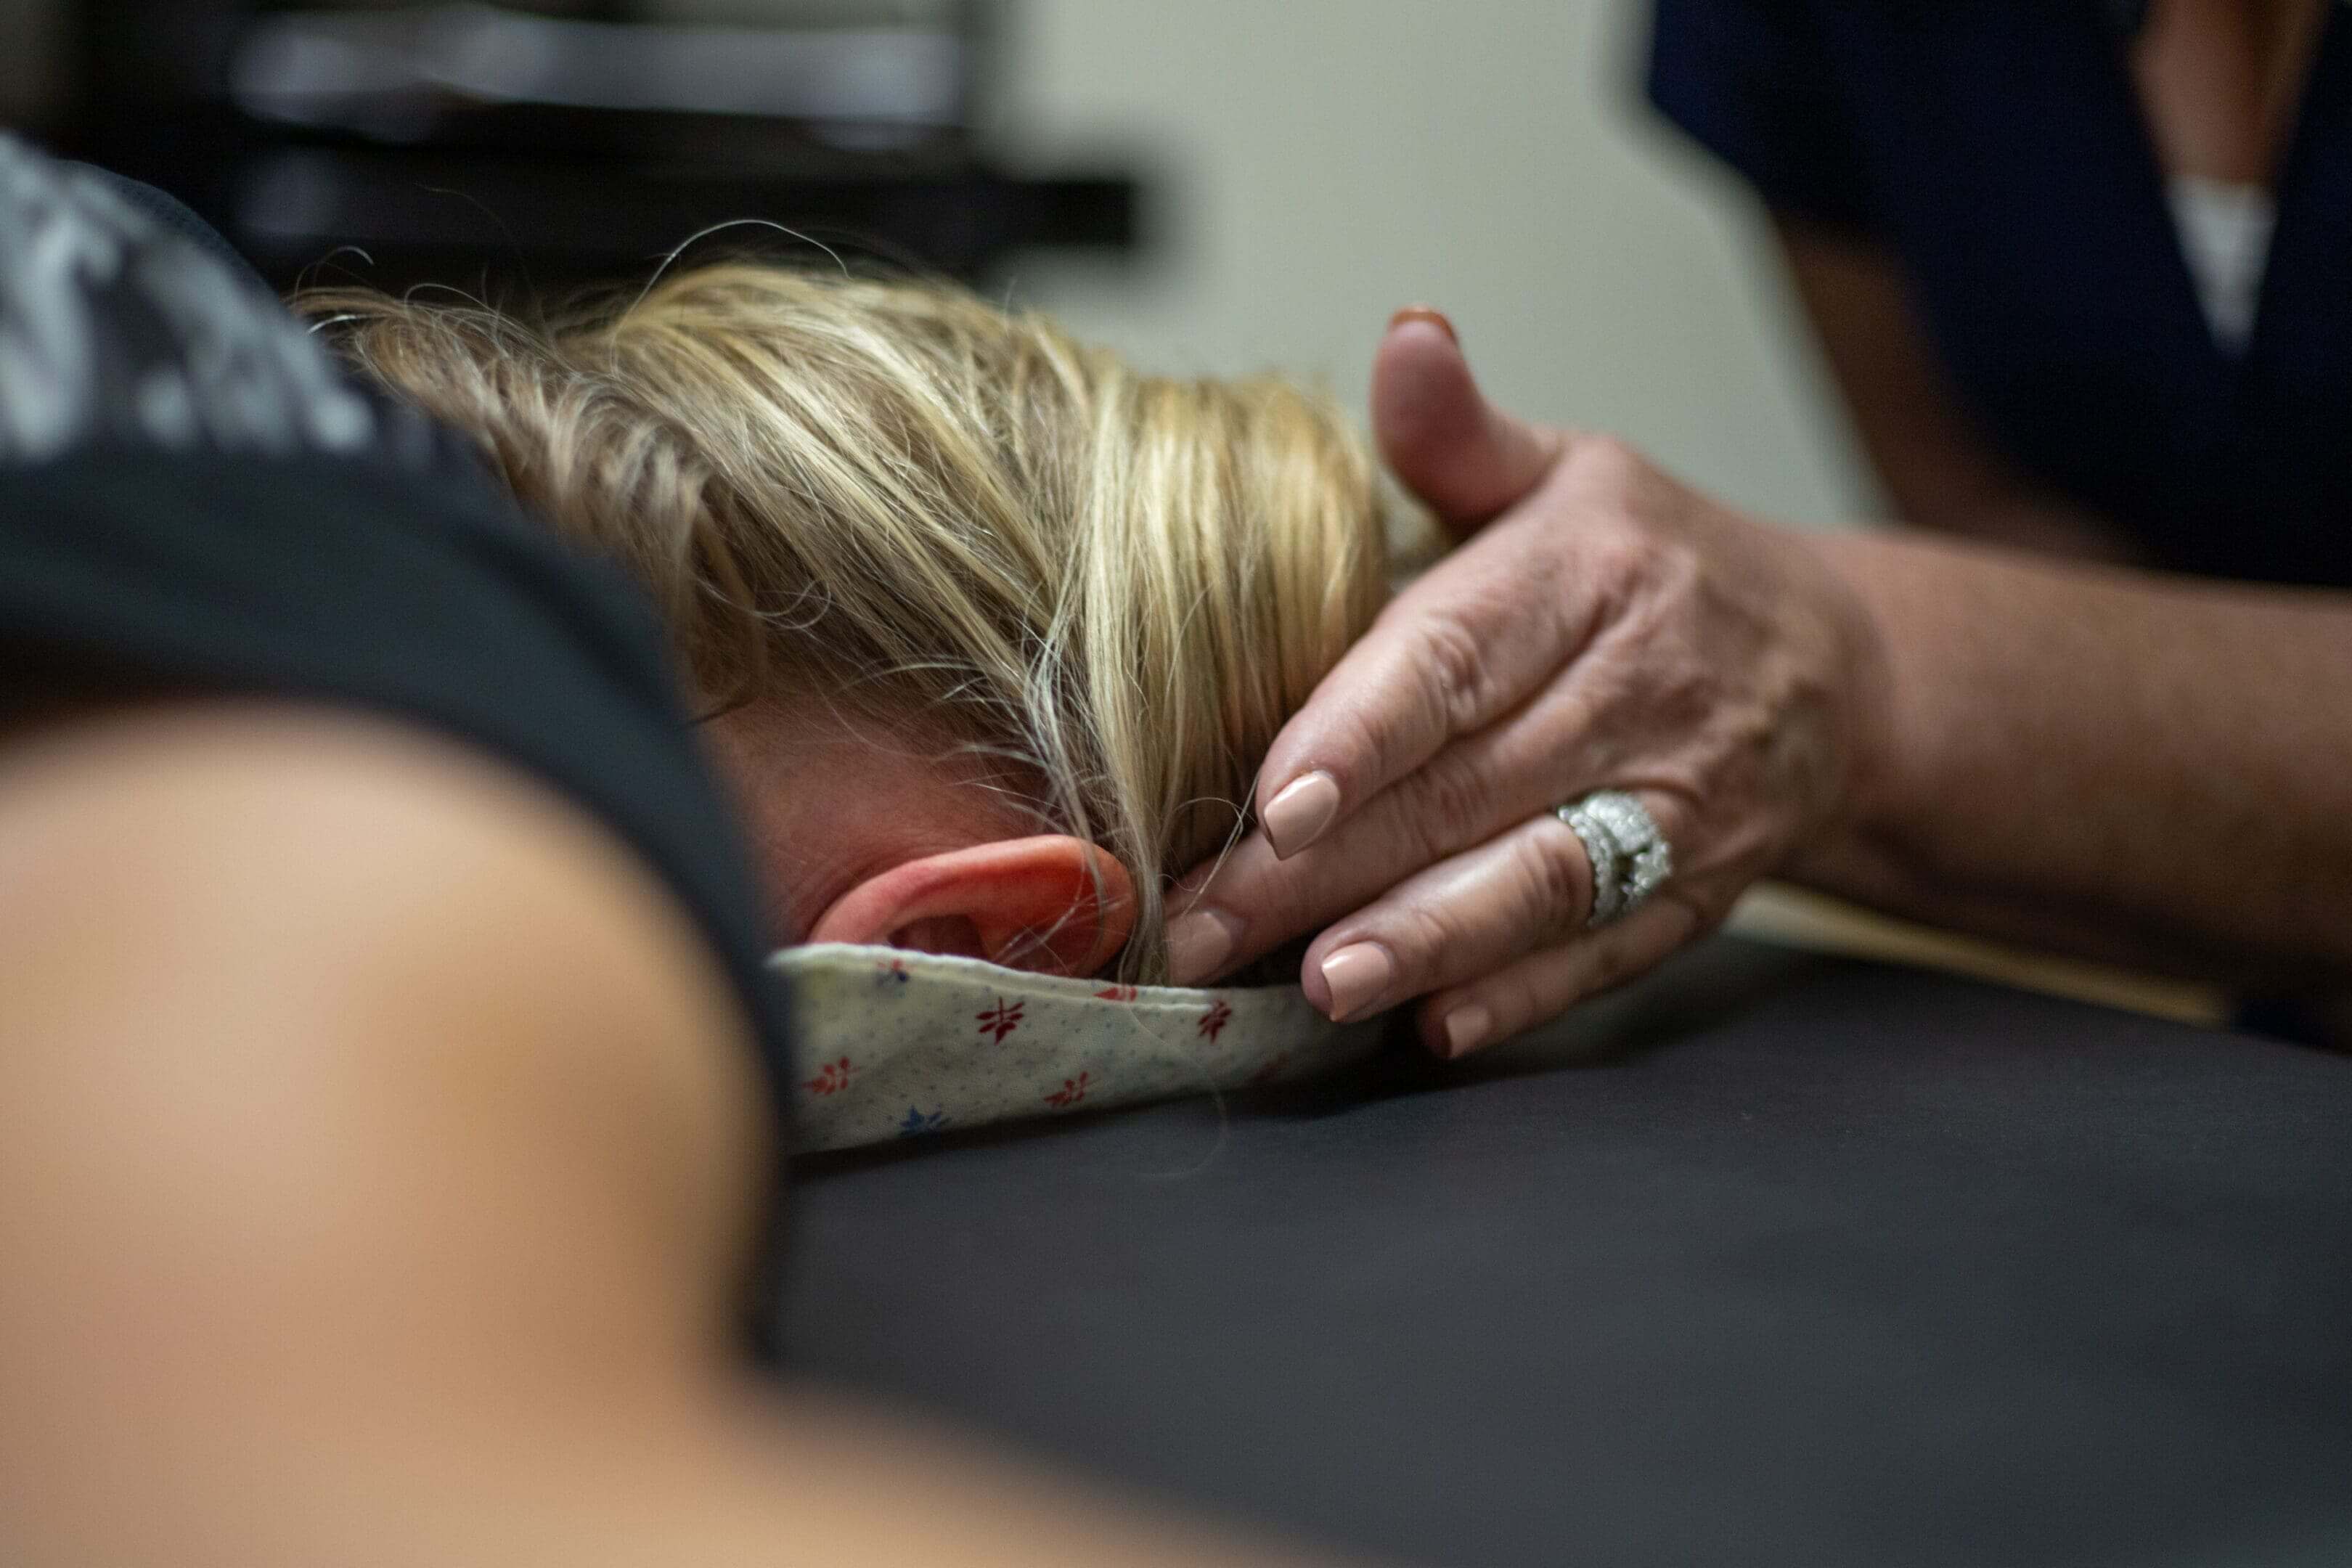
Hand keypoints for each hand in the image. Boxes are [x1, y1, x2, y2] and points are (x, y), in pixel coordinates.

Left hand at [1164, 311, 1886, 1055]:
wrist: (1835, 668)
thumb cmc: (1651, 564)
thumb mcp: (1566, 473)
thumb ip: (1458, 436)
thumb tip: (1406, 336)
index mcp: (1584, 573)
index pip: (1455, 658)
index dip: (1362, 733)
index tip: (1274, 799)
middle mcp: (1640, 689)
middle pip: (1466, 787)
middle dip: (1328, 867)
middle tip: (1208, 921)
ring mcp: (1679, 801)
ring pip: (1538, 881)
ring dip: (1426, 940)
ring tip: (1323, 985)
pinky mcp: (1698, 889)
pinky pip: (1605, 951)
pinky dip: (1522, 995)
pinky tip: (1431, 1027)